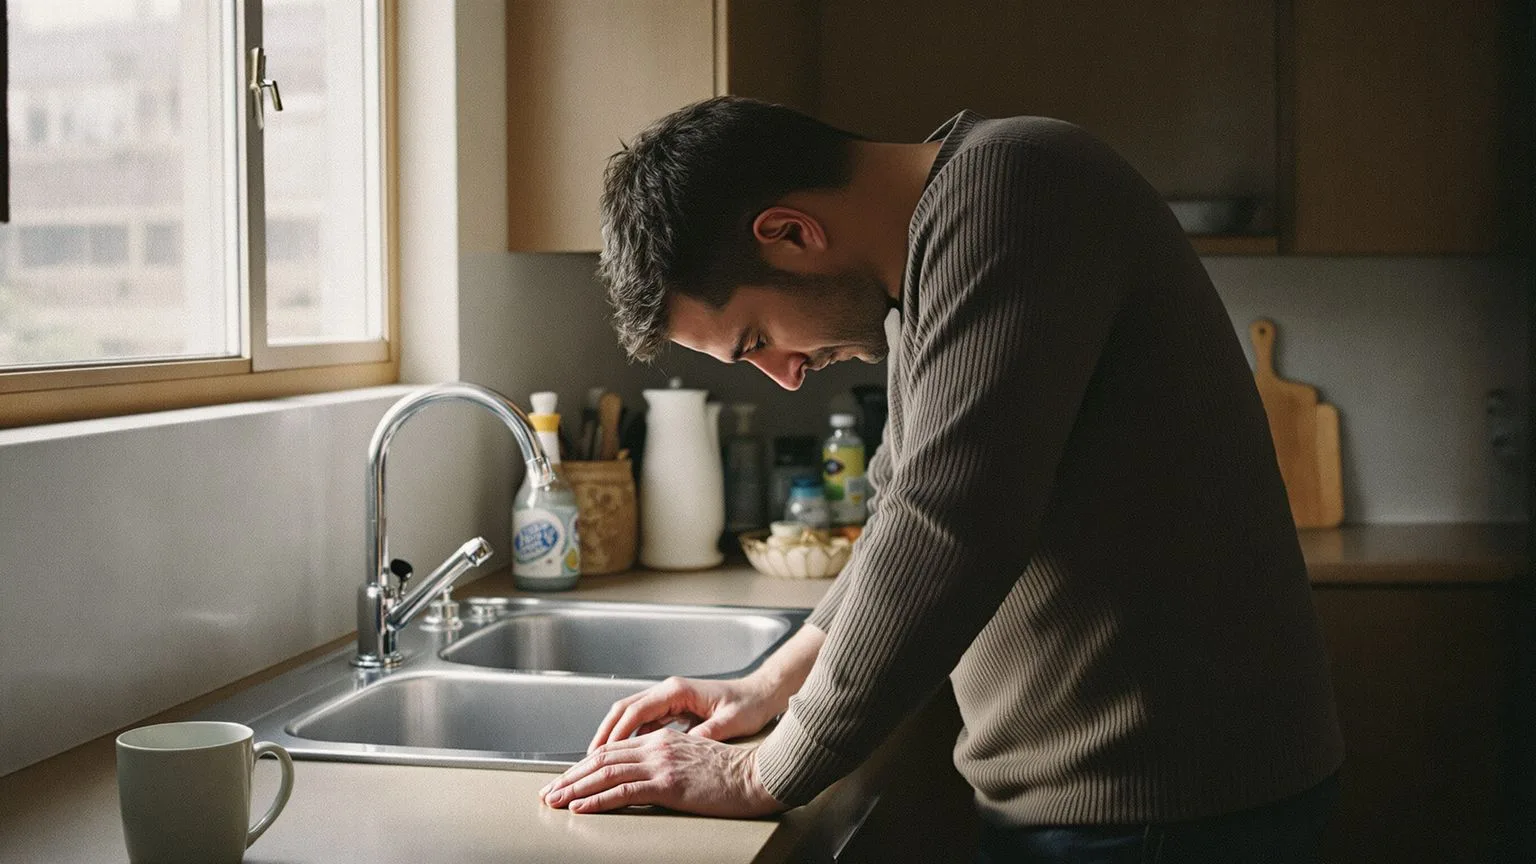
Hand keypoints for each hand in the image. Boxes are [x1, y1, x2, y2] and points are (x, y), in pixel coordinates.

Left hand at [539, 728, 783, 816]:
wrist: (757, 775)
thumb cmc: (733, 772)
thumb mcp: (695, 760)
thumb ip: (669, 761)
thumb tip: (647, 778)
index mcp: (662, 740)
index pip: (613, 750)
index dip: (584, 765)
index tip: (566, 779)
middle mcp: (657, 746)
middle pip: (602, 759)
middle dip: (571, 777)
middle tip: (549, 792)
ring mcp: (661, 763)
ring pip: (606, 773)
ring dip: (575, 789)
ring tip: (555, 800)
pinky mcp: (668, 783)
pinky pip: (624, 791)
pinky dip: (598, 800)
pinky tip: (581, 807)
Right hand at [586, 675, 783, 752]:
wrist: (762, 694)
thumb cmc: (749, 705)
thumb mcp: (730, 722)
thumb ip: (705, 735)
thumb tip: (682, 750)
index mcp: (677, 691)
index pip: (635, 711)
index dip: (615, 734)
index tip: (600, 754)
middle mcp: (668, 691)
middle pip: (624, 711)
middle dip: (603, 735)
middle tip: (587, 761)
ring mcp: (668, 699)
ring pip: (629, 717)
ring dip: (612, 738)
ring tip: (597, 763)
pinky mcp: (673, 709)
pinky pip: (642, 723)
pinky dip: (628, 739)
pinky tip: (622, 758)